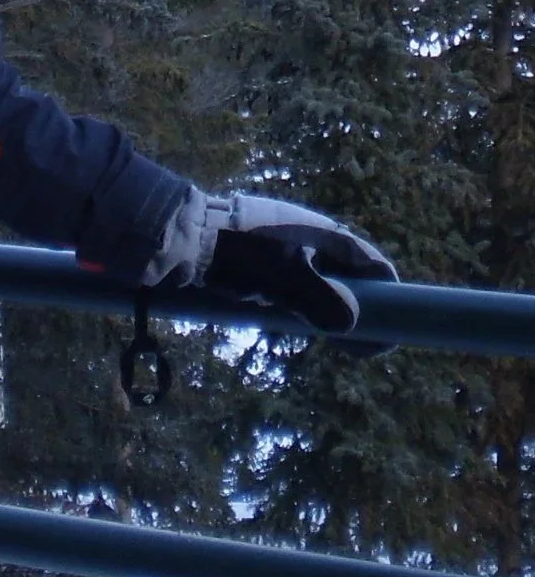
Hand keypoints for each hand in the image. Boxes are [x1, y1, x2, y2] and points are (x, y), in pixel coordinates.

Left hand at [203, 193, 397, 331]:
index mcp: (322, 232)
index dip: (388, 295)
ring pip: (319, 279)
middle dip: (356, 308)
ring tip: (325, 337)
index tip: (391, 330)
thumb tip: (353, 325)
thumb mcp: (286, 280)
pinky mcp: (259, 253)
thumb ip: (322, 302)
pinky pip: (292, 279)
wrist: (185, 233)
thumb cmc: (239, 253)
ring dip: (324, 306)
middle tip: (356, 345)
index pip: (370, 261)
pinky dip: (298, 300)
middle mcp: (307, 233)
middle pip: (346, 273)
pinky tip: (289, 319)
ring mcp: (283, 241)